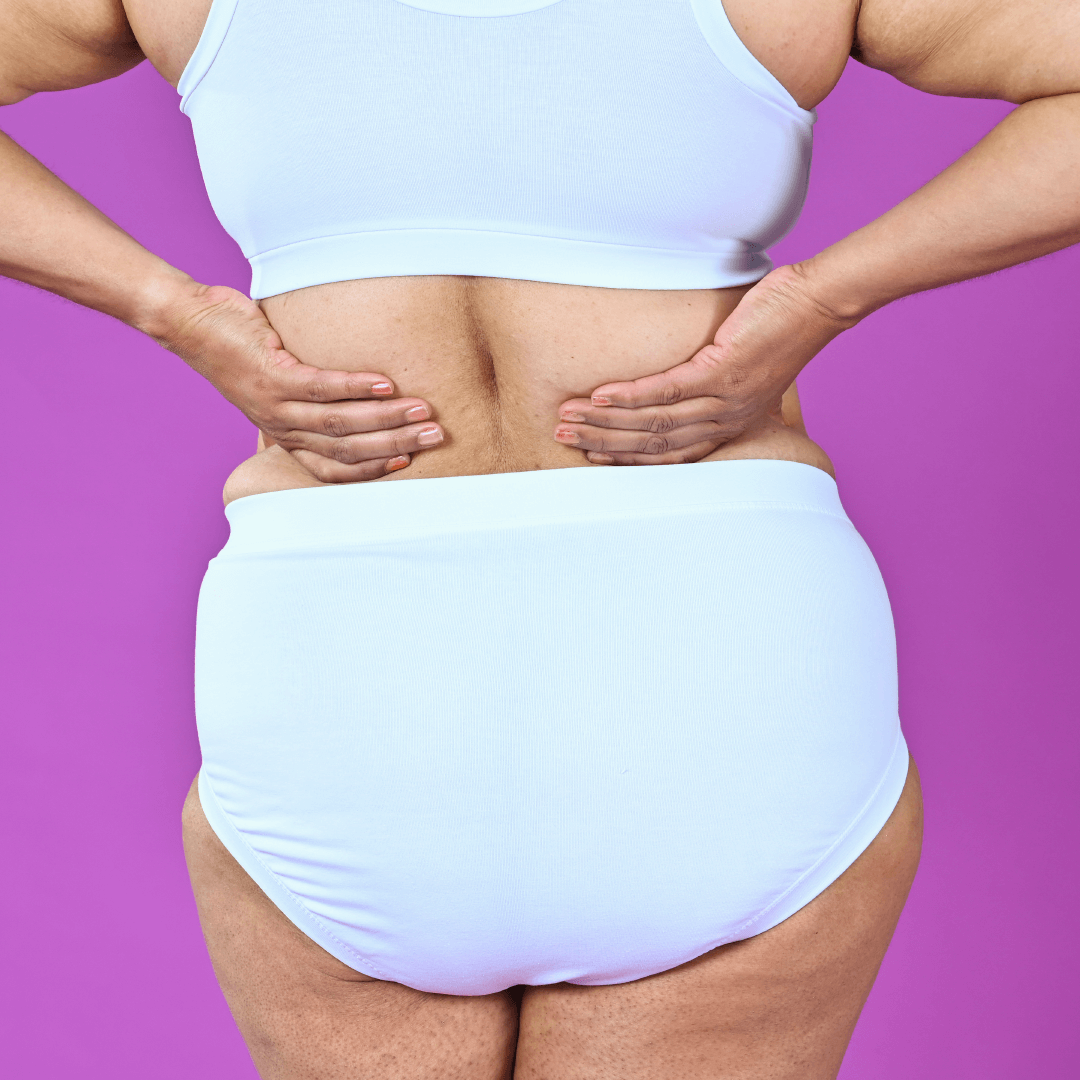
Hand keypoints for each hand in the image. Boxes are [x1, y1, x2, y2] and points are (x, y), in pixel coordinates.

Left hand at [151, 282, 443, 480]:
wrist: (190, 323)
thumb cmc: (238, 348)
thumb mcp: (276, 383)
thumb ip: (307, 397)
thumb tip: (349, 393)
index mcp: (285, 435)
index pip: (334, 469)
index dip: (373, 469)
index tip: (410, 460)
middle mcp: (281, 428)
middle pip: (347, 450)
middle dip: (395, 444)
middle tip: (435, 436)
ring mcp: (275, 405)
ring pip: (339, 424)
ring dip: (386, 418)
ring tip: (421, 410)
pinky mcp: (271, 377)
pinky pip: (320, 388)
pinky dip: (355, 388)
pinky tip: (385, 384)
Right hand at [553, 264, 855, 464]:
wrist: (815, 303)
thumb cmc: (779, 327)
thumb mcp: (745, 368)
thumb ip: (713, 383)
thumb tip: (683, 381)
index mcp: (729, 423)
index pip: (670, 453)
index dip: (627, 456)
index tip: (592, 453)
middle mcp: (726, 420)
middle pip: (654, 443)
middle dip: (604, 442)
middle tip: (565, 438)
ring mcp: (725, 399)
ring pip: (654, 421)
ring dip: (606, 421)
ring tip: (570, 417)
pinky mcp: (723, 372)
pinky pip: (666, 391)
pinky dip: (629, 396)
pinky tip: (601, 396)